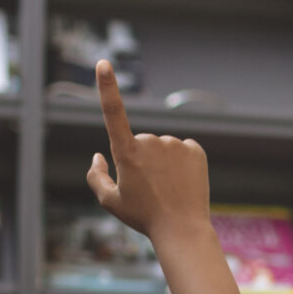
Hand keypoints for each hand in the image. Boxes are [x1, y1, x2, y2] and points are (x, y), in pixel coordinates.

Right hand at [86, 60, 212, 241]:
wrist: (182, 230)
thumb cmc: (143, 216)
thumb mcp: (110, 201)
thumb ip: (96, 176)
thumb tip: (98, 154)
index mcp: (126, 152)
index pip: (113, 112)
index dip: (107, 87)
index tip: (103, 64)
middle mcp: (151, 142)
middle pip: (140, 144)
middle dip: (142, 160)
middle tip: (149, 189)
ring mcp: (175, 144)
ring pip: (163, 148)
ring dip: (163, 163)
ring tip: (168, 189)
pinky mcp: (195, 150)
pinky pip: (183, 150)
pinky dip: (181, 163)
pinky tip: (182, 182)